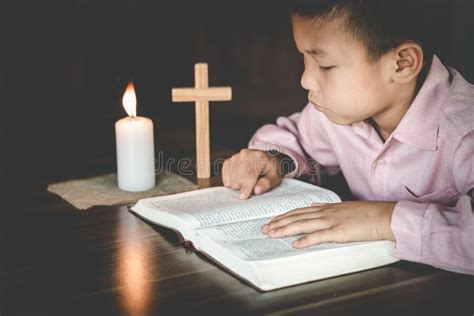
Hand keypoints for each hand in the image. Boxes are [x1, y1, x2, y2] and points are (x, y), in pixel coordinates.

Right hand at [222, 149, 282, 198]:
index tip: (244, 196)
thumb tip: (257, 190)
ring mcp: (236, 157)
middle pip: (238, 176)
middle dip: (243, 187)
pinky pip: (225, 176)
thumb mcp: (274, 177)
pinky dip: (230, 182)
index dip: (246, 186)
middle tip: (251, 187)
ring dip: (237, 185)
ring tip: (245, 183)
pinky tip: (238, 181)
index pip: (250, 173)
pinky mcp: (229, 161)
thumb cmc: (269, 170)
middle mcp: (246, 154)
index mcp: (259, 157)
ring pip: (231, 178)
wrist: (263, 159)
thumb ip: (267, 183)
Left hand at [261, 201, 395, 247]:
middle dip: (278, 223)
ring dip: (285, 230)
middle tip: (264, 229)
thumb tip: (315, 205)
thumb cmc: (366, 213)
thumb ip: (327, 206)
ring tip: (272, 234)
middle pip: (296, 217)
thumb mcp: (343, 206)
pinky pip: (318, 236)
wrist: (383, 215)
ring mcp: (331, 221)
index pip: (299, 211)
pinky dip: (305, 240)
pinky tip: (295, 244)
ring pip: (302, 225)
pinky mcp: (339, 231)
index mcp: (326, 207)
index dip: (284, 216)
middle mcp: (325, 212)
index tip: (272, 220)